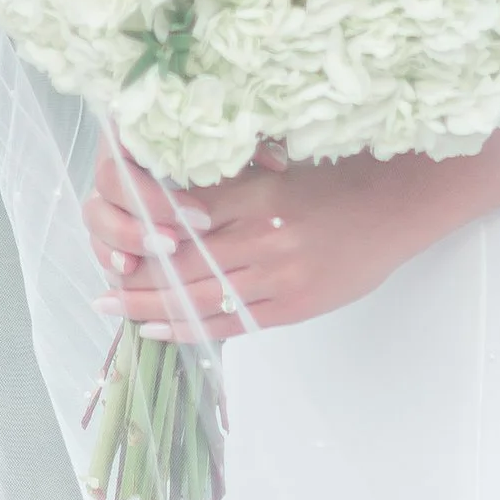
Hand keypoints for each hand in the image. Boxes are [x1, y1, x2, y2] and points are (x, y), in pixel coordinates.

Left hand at [81, 137, 439, 342]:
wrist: (397, 207)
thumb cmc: (341, 180)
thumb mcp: (283, 170)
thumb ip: (237, 187)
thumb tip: (182, 202)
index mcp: (260, 195)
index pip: (188, 219)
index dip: (148, 235)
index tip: (116, 240)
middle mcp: (265, 237)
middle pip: (187, 265)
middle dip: (139, 281)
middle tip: (101, 290)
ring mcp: (280, 276)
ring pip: (204, 298)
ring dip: (156, 309)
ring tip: (120, 313)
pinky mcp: (295, 305)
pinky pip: (235, 322)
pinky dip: (196, 328)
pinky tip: (166, 330)